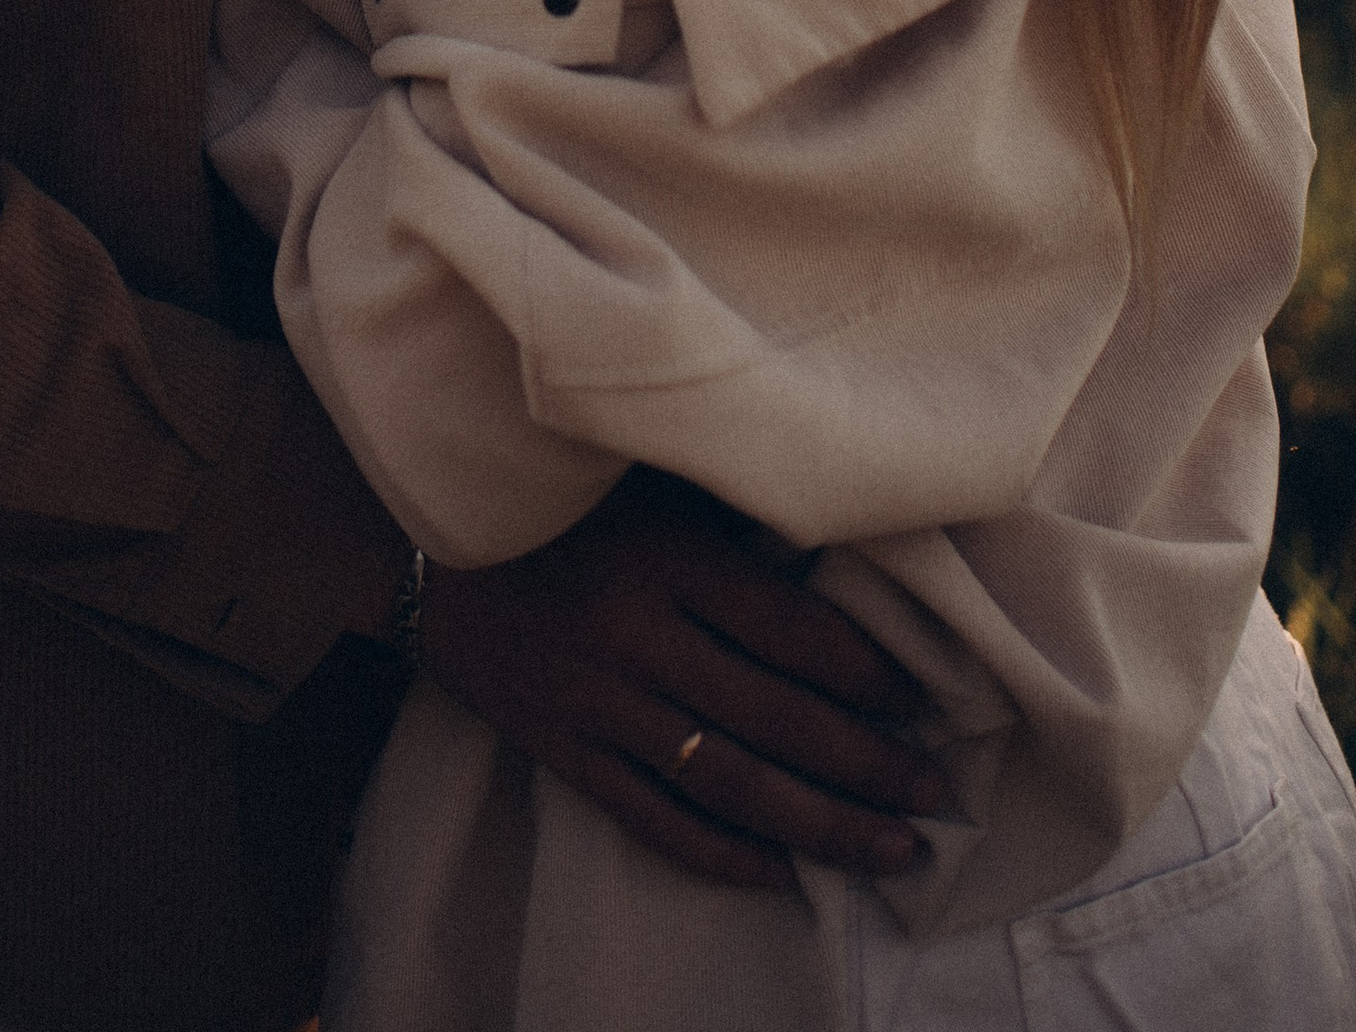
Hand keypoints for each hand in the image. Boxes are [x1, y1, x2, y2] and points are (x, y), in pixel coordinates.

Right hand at [412, 473, 946, 895]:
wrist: (420, 544)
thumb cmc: (554, 497)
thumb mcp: (644, 482)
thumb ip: (727, 515)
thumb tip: (838, 549)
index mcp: (666, 558)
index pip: (790, 630)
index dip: (867, 671)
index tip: (924, 698)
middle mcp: (638, 636)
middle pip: (774, 717)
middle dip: (866, 765)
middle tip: (935, 795)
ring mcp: (598, 702)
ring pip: (728, 781)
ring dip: (819, 824)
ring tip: (890, 850)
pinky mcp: (563, 749)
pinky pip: (652, 817)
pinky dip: (721, 853)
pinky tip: (781, 872)